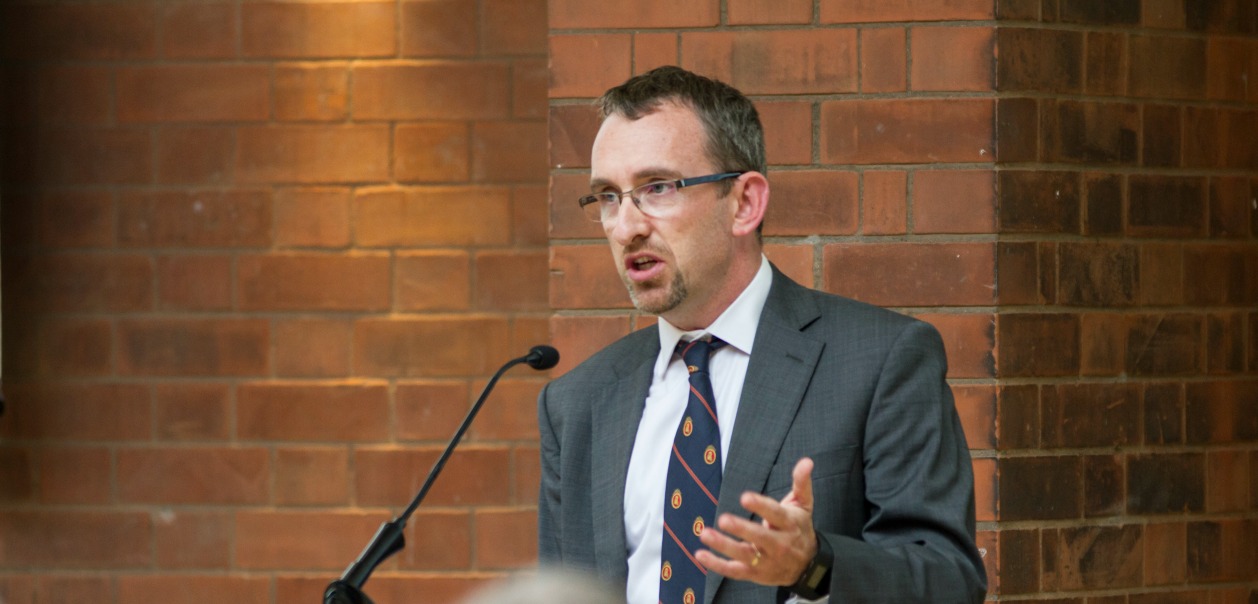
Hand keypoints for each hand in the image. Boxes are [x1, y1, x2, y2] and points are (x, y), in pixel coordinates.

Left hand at [695, 457, 816, 585]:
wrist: (807, 566)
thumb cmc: (799, 528)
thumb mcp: (803, 505)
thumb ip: (801, 483)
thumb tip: (806, 461)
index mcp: (789, 524)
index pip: (776, 514)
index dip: (761, 506)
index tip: (745, 497)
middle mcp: (779, 544)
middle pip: (761, 537)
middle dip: (742, 529)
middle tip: (723, 519)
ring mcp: (766, 561)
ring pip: (744, 555)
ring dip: (723, 546)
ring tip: (705, 534)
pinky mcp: (755, 574)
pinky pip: (734, 571)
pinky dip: (717, 565)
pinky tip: (700, 554)